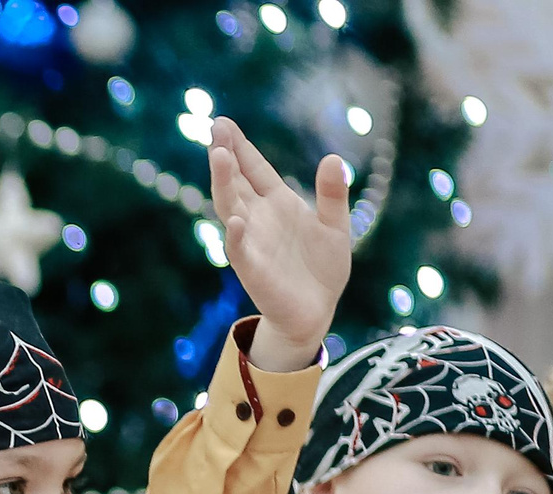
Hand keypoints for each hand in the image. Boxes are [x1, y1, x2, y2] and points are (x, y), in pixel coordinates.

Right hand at [208, 117, 350, 372]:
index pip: (254, 170)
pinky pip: (242, 251)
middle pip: (236, 182)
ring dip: (225, 184)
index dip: (240, 147)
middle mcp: (259, 219)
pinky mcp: (255, 270)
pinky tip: (235, 219)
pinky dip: (237, 236)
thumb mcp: (335, 224)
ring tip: (220, 157)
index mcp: (277, 204)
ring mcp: (253, 242)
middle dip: (226, 156)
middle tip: (216, 130)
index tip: (223, 123)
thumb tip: (332, 158)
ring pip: (231, 208)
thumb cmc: (322, 268)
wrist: (317, 311)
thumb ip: (331, 194)